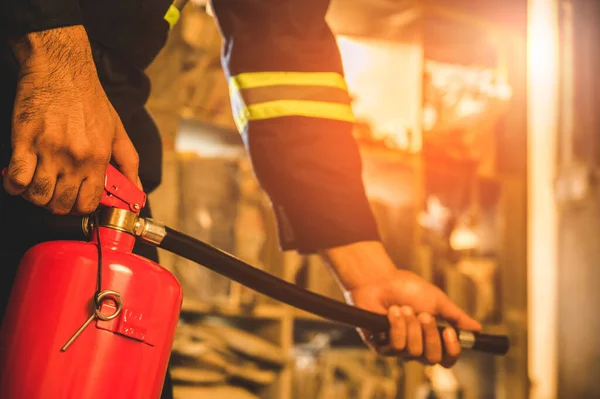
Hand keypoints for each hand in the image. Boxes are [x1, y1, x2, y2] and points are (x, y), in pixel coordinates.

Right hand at [3, 26, 139, 214]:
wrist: (61, 70)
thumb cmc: (89, 99)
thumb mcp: (117, 131)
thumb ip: (129, 163)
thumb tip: (136, 190)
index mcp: (98, 157)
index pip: (89, 202)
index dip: (81, 208)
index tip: (75, 201)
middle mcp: (75, 158)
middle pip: (62, 204)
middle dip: (58, 205)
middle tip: (55, 193)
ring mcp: (49, 151)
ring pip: (39, 196)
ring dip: (36, 197)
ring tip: (38, 185)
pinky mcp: (25, 141)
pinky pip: (17, 179)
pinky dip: (15, 185)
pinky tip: (20, 177)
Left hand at [320, 241, 480, 367]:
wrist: (379, 279)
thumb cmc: (406, 288)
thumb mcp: (436, 300)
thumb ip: (455, 316)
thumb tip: (477, 328)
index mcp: (431, 338)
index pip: (447, 359)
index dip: (452, 350)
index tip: (449, 332)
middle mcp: (416, 348)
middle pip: (432, 359)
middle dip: (430, 335)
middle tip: (424, 314)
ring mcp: (398, 349)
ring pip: (414, 352)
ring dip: (411, 327)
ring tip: (404, 308)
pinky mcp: (381, 346)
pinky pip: (396, 346)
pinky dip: (397, 326)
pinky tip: (393, 312)